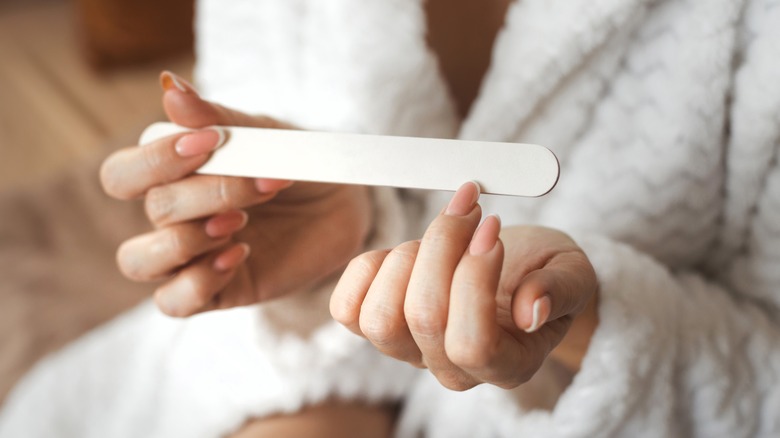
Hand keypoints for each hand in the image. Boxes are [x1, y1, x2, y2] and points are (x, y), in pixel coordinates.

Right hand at [101, 72, 372, 316]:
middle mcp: (171, 218)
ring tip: (238, 224)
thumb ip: (217, 118)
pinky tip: (238, 254)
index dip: (155, 160)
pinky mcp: (215, 291)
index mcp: (170, 175)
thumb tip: (170, 87)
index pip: (123, 174)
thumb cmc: (292, 162)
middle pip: (153, 210)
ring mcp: (190, 257)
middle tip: (260, 185)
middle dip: (207, 194)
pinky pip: (173, 302)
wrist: (341, 204)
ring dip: (186, 242)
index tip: (211, 142)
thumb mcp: (263, 135)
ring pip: (139, 262)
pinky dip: (198, 281)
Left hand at [330, 182, 597, 389]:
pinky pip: (347, 310)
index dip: (474, 281)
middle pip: (424, 318)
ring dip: (408, 257)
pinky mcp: (377, 326)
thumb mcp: (572, 272)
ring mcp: (409, 351)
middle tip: (469, 206)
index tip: (492, 227)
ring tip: (440, 231)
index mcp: (508, 364)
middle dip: (443, 247)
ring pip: (380, 318)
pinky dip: (368, 269)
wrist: (517, 269)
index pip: (474, 345)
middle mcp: (452, 368)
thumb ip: (560, 290)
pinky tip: (404, 248)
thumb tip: (532, 311)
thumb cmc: (545, 271)